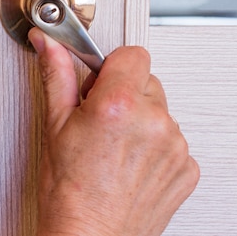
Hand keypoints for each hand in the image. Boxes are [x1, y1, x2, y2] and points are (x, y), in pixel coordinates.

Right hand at [28, 28, 199, 235]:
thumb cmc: (69, 191)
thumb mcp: (56, 125)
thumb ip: (58, 75)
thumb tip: (49, 44)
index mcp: (118, 104)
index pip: (133, 54)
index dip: (112, 66)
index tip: (100, 82)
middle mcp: (154, 121)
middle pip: (147, 81)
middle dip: (124, 93)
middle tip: (101, 120)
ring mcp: (175, 146)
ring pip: (161, 111)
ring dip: (141, 120)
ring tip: (114, 148)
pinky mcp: (187, 167)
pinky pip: (173, 140)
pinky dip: (155, 146)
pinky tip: (130, 164)